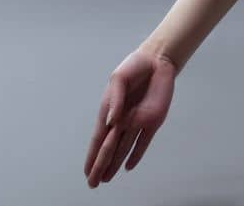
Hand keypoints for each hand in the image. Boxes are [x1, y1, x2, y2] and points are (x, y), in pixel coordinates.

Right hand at [83, 45, 176, 185]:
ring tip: (105, 179)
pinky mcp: (153, 120)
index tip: (86, 171)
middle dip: (100, 166)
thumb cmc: (134, 66)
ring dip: (114, 164)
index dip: (92, 156)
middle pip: (109, 148)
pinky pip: (143, 141)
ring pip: (123, 149)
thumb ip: (115, 99)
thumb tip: (112, 121)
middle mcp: (122, 120)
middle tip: (93, 184)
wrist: (157, 60)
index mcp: (109, 110)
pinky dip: (136, 154)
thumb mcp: (119, 77)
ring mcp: (138, 121)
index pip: (98, 139)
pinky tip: (127, 167)